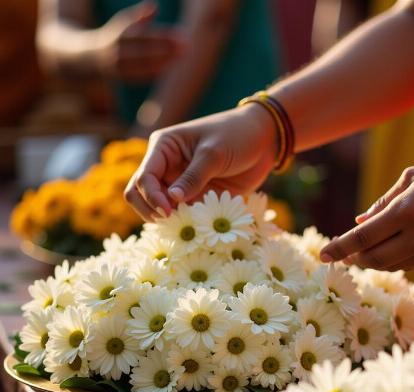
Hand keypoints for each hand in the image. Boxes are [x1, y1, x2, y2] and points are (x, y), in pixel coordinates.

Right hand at [97, 1, 185, 82]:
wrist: (94, 58)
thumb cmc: (117, 38)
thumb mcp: (125, 24)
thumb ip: (140, 17)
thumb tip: (154, 6)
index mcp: (120, 35)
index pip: (146, 35)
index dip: (164, 36)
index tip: (182, 34)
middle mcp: (119, 51)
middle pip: (147, 50)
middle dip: (167, 49)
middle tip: (187, 47)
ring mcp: (121, 66)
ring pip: (145, 65)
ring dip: (165, 61)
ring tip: (181, 56)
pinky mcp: (124, 78)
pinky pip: (143, 76)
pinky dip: (157, 71)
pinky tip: (171, 66)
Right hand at [124, 103, 277, 219]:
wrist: (264, 141)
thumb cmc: (237, 135)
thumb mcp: (214, 154)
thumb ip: (194, 177)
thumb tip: (172, 200)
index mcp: (163, 148)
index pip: (143, 177)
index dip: (150, 197)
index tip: (168, 211)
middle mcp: (166, 167)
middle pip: (141, 195)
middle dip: (151, 211)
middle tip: (172, 221)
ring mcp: (180, 185)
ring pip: (160, 209)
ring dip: (169, 220)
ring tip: (188, 226)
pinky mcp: (197, 198)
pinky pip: (184, 215)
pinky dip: (187, 224)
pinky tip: (200, 228)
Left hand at [320, 148, 413, 270]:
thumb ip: (384, 202)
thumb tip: (360, 222)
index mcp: (408, 210)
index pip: (362, 237)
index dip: (339, 248)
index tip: (322, 256)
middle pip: (374, 259)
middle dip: (356, 257)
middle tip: (348, 253)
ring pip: (394, 264)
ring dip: (380, 257)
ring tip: (376, 245)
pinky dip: (408, 254)